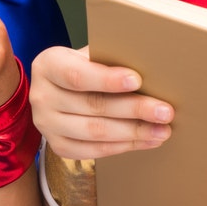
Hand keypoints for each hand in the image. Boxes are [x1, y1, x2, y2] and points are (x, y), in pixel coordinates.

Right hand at [29, 45, 171, 157]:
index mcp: (48, 65)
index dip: (108, 79)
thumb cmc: (84, 66)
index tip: (137, 80)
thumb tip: (152, 66)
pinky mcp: (58, 145)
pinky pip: (93, 151)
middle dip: (134, 109)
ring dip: (134, 132)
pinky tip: (146, 141)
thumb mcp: (89, 54)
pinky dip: (123, 146)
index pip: (77, 75)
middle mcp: (42, 96)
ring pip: (95, 132)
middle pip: (92, 105)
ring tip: (162, 130)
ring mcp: (47, 124)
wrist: (58, 89)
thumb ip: (110, 58)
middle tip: (165, 111)